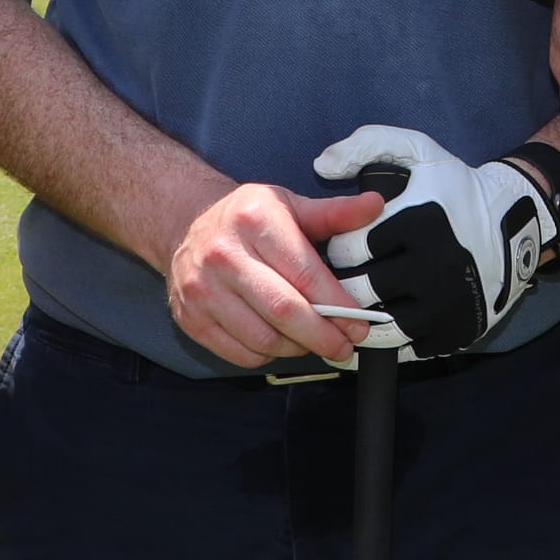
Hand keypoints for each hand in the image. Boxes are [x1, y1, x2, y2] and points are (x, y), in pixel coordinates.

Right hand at [165, 180, 390, 370]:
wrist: (184, 225)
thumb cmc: (246, 218)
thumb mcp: (289, 204)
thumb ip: (334, 213)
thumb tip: (374, 206)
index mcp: (255, 221)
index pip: (305, 274)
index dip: (338, 306)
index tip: (359, 324)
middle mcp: (224, 255)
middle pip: (283, 311)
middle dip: (322, 336)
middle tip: (344, 346)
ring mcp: (202, 290)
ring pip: (262, 338)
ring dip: (298, 348)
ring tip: (313, 342)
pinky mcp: (191, 318)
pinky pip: (240, 353)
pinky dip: (268, 355)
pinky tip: (280, 342)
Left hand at [310, 126, 559, 357]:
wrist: (515, 221)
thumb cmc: (456, 188)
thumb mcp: (417, 151)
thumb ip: (365, 147)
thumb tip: (322, 166)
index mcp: (417, 222)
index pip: (349, 251)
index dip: (337, 251)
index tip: (341, 249)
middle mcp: (433, 266)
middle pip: (361, 292)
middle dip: (343, 288)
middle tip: (340, 281)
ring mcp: (447, 303)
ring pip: (383, 326)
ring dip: (362, 320)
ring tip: (355, 307)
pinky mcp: (458, 328)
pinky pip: (411, 347)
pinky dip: (394, 339)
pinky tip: (385, 322)